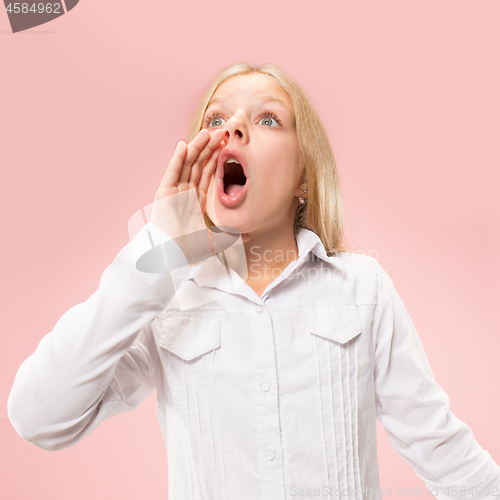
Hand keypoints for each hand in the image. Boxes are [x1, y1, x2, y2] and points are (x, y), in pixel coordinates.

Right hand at [148, 129, 243, 266]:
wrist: (170, 257)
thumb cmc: (188, 251)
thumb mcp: (215, 241)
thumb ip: (230, 236)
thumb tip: (248, 235)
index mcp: (196, 201)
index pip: (208, 174)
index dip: (216, 159)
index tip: (226, 146)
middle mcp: (185, 193)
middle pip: (198, 165)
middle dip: (209, 148)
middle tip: (221, 132)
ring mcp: (174, 192)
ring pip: (186, 164)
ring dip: (196, 148)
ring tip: (207, 132)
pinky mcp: (164, 193)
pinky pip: (172, 172)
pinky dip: (177, 158)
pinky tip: (183, 145)